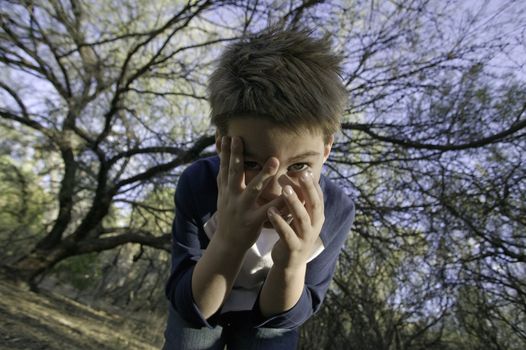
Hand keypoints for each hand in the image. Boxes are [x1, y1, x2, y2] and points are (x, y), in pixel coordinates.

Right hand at [215, 136, 282, 251]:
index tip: (228, 135)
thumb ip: (223, 176)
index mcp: (226, 189)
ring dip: (263, 174)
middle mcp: (232, 196)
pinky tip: (288, 195)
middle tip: (239, 138)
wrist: (228, 243)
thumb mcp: (223, 195)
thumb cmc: (229, 215)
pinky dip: (278, 203)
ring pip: (253, 189)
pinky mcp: (253, 221)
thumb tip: (219, 157)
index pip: (225, 167)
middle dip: (237, 156)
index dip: (226, 152)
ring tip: (274, 160)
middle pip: (234, 173)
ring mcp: (242, 209)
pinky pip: (268, 211)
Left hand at [267, 170, 324, 268]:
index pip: (318, 197)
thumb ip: (301, 200)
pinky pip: (287, 234)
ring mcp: (305, 238)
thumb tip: (297, 173)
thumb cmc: (293, 233)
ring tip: (284, 190)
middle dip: (308, 189)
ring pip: (302, 219)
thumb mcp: (300, 216)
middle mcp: (315, 226)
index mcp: (317, 217)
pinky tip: (271, 211)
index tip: (305, 169)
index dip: (312, 184)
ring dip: (294, 203)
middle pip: (314, 205)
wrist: (289, 263)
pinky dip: (280, 222)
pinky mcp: (294, 248)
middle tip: (301, 174)